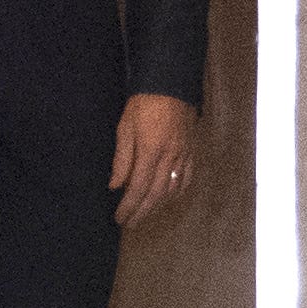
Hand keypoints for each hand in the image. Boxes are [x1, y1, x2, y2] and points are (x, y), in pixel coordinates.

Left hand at [108, 91, 197, 226]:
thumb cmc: (143, 103)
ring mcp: (183, 155)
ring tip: (145, 214)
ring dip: (158, 206)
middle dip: (142, 212)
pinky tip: (168, 198)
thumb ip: (122, 159)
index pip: (139, 188)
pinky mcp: (191, 150)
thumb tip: (116, 186)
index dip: (129, 206)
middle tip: (130, 224)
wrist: (171, 83)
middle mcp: (170, 157)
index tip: (120, 218)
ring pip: (173, 189)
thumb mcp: (125, 127)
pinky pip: (186, 178)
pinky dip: (177, 193)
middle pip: (156, 194)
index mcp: (151, 151)